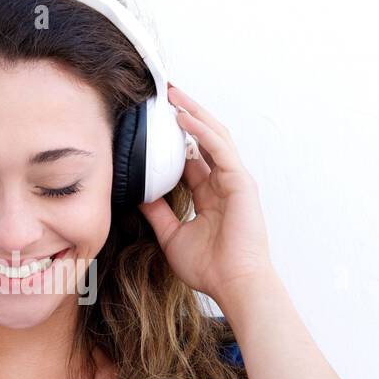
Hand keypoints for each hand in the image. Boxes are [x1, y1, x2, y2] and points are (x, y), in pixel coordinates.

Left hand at [137, 84, 273, 305]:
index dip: (175, 139)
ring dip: (193, 113)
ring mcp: (234, 180)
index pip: (191, 158)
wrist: (233, 283)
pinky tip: (184, 117)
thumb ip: (159, 214)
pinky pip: (218, 148)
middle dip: (186, 114)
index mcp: (210, 195)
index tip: (156, 123)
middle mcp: (223, 183)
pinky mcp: (240, 181)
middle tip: (165, 94)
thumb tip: (139, 197)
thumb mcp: (172, 236)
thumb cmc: (210, 267)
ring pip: (213, 136)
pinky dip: (201, 130)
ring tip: (173, 95)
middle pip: (203, 139)